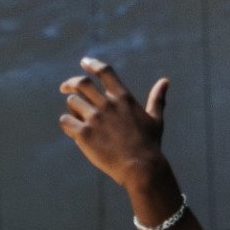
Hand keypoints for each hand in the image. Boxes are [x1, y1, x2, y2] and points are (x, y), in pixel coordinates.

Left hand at [58, 57, 169, 189]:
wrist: (140, 167)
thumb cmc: (149, 144)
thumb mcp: (155, 118)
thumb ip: (157, 98)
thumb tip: (165, 81)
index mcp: (123, 98)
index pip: (105, 72)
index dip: (92, 64)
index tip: (84, 62)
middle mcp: (108, 104)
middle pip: (82, 83)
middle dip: (71, 83)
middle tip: (64, 88)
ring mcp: (95, 118)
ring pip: (73, 102)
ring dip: (72, 108)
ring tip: (76, 118)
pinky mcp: (84, 134)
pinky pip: (65, 121)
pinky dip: (66, 123)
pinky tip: (71, 130)